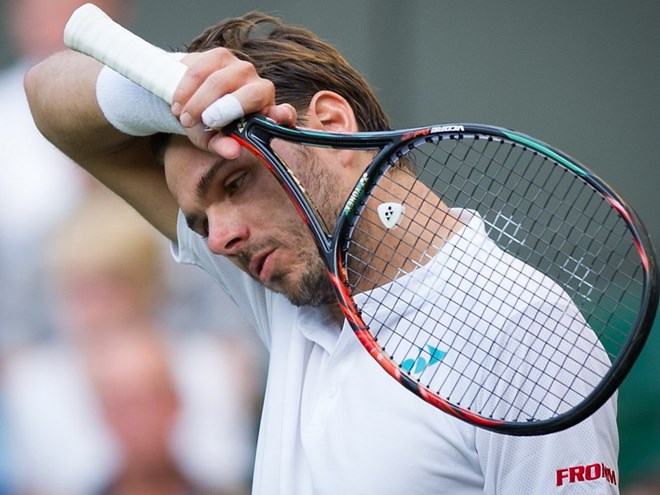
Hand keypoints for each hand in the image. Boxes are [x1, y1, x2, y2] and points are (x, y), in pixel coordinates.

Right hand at [171, 48, 296, 157]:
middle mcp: (261, 88)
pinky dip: (187, 87)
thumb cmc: (208, 125)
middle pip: (252, 94)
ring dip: (198, 101)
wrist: (190, 100)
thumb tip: (233, 152)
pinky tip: (178, 102)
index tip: (281, 116)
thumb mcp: (214, 141)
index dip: (283, 114)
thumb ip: (224, 147)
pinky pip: (202, 68)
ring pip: (221, 81)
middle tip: (202, 123)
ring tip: (184, 117)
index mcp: (267, 113)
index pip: (283, 113)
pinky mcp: (221, 55)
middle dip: (224, 109)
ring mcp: (243, 69)